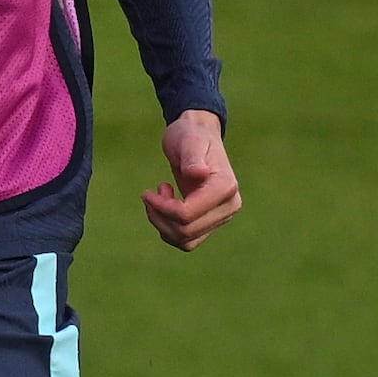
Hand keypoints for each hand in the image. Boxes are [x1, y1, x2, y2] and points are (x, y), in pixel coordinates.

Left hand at [142, 109, 241, 251]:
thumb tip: (199, 173)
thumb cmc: (191, 135)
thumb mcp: (189, 141)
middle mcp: (229, 206)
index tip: (147, 192)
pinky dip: (169, 230)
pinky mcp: (211, 222)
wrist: (198, 136)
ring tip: (155, 200)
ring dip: (163, 225)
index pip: (187, 214)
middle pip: (186, 231)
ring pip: (186, 240)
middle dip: (160, 217)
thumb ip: (192, 157)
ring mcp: (222, 216)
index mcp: (225, 187)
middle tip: (149, 195)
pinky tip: (164, 208)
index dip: (162, 208)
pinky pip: (188, 241)